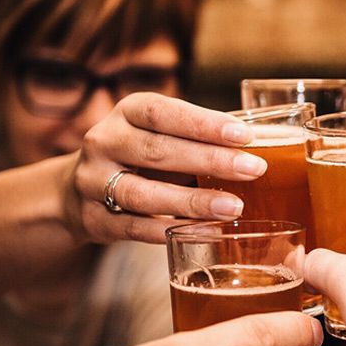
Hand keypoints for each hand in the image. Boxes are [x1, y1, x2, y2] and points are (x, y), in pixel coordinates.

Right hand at [62, 92, 268, 243]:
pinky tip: (206, 232)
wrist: (77, 192)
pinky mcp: (93, 219)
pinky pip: (135, 228)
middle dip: (210, 161)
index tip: (245, 135)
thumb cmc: (140, 158)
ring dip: (193, 202)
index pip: (165, 112)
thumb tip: (267, 140)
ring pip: (145, 193)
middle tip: (254, 170)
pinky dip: (171, 231)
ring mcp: (93, 182)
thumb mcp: (160, 135)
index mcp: (128, 113)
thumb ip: (200, 137)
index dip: (204, 123)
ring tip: (234, 207)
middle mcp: (104, 142)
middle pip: (158, 151)